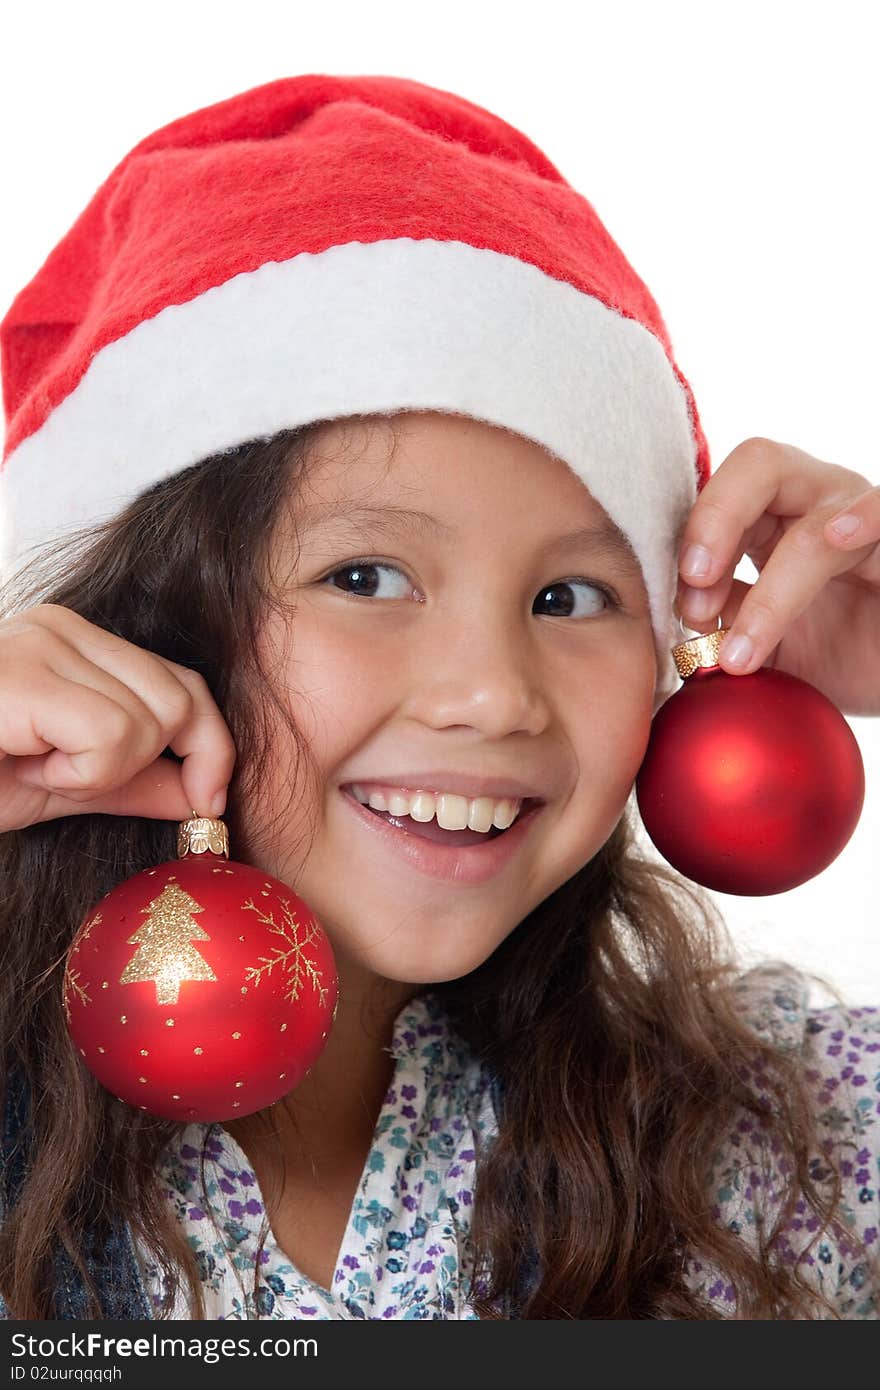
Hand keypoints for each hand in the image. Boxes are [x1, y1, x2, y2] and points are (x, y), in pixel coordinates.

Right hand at [0, 604, 235, 832]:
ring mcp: (45, 643)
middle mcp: (64, 628)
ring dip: (97, 775)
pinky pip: (111, 735)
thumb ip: (135, 782)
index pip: (185, 685)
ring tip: (35, 769)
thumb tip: (206, 798)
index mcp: (78, 641)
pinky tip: (27, 768)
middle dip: (141, 765)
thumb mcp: (65, 785)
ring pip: (149, 723)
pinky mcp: (26, 677)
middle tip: (67, 778)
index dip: (210, 747)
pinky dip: (80, 775)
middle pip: (178, 703)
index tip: (207, 802)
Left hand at [673, 437, 879, 716]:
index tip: (678, 606)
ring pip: (816, 524)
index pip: (717, 495)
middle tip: (695, 582)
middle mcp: (815, 501)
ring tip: (741, 651)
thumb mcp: (762, 647)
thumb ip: (721, 624)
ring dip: (773, 590)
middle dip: (717, 521)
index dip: (690, 539)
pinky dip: (865, 518)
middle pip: (758, 466)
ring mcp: (862, 515)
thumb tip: (676, 621)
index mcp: (770, 516)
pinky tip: (841, 536)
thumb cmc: (832, 656)